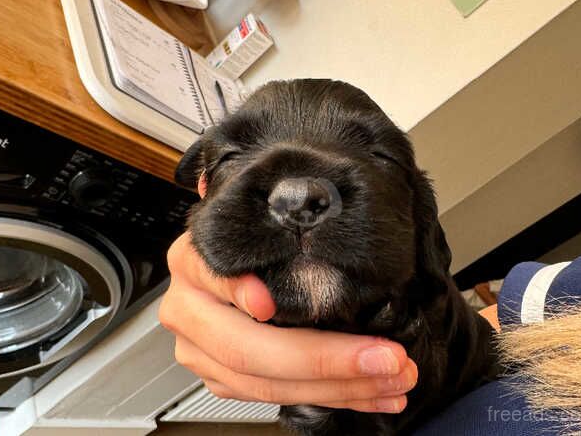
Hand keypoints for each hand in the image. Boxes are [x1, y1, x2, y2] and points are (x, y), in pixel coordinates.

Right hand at [159, 232, 417, 412]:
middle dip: (325, 358)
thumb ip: (264, 207)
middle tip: (384, 356)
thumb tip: (266, 182)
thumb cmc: (258, 245)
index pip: (210, 274)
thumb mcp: (261, 220)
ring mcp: (201, 350)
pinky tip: (372, 391)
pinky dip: (333, 397)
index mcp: (192, 260)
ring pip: (266, 384)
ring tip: (391, 378)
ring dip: (340, 387)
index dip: (237, 291)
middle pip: (245, 347)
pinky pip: (275, 399)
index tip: (270, 304)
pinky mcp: (223, 379)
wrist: (240, 276)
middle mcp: (188, 308)